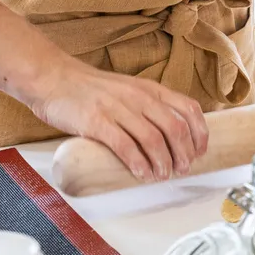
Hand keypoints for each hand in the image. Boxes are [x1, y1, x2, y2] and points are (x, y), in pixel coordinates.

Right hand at [24, 60, 207, 182]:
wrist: (54, 78)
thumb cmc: (91, 89)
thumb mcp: (129, 89)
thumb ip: (146, 105)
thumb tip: (166, 135)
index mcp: (151, 89)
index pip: (188, 109)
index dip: (199, 133)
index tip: (200, 152)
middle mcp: (140, 97)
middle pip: (175, 128)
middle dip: (183, 153)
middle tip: (182, 169)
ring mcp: (119, 109)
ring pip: (153, 139)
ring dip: (163, 162)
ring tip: (163, 176)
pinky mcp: (97, 122)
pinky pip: (125, 145)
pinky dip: (137, 163)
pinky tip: (142, 174)